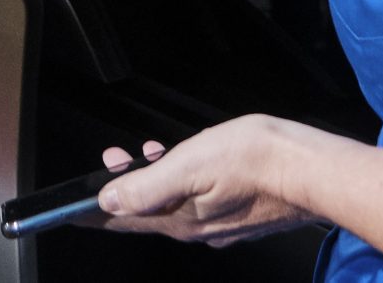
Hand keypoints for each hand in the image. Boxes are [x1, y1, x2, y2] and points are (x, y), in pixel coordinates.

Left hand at [97, 116, 327, 246]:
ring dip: (152, 181)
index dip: (94, 211)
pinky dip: (180, 182)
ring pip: (172, 205)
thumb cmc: (256, 160)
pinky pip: (196, 202)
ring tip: (146, 152)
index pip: (124, 220)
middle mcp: (197, 229)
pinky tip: (187, 162)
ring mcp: (219, 224)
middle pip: (147, 212)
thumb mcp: (189, 164)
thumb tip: (108, 201)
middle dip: (124, 187)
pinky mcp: (238, 213)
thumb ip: (145, 185)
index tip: (70, 209)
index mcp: (180, 220)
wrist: (311, 170)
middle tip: (113, 159)